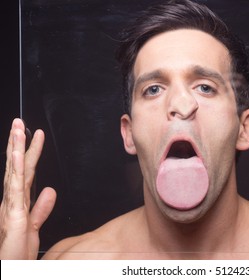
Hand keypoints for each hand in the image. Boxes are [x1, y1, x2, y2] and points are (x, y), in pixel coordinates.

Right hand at [0, 118, 55, 258]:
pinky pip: (15, 188)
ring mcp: (10, 205)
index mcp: (17, 201)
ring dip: (16, 149)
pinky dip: (17, 170)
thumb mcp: (34, 225)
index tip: (35, 135)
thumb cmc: (17, 250)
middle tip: (20, 122)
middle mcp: (11, 199)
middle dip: (18, 143)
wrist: (10, 267)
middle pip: (17, 166)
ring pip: (14, 171)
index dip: (30, 152)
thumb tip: (49, 190)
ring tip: (18, 129)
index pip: (26, 171)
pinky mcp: (14, 214)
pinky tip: (18, 155)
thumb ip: (42, 207)